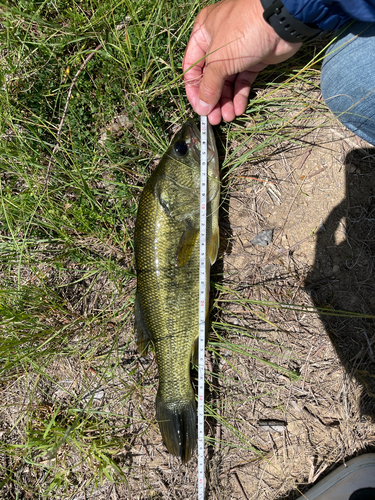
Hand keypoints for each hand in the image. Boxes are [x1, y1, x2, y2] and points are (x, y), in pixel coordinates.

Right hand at [183, 0, 301, 124]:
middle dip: (213, 99)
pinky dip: (240, 95)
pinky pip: (243, 81)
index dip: (194, 91)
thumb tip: (202, 108)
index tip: (199, 110)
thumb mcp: (219, 60)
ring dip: (226, 101)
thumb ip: (209, 86)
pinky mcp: (254, 61)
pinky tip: (239, 109)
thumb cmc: (242, 33)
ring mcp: (237, 52)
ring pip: (227, 82)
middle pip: (211, 78)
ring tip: (228, 117)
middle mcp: (218, 43)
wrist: (280, 21)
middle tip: (215, 119)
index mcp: (203, 33)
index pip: (192, 68)